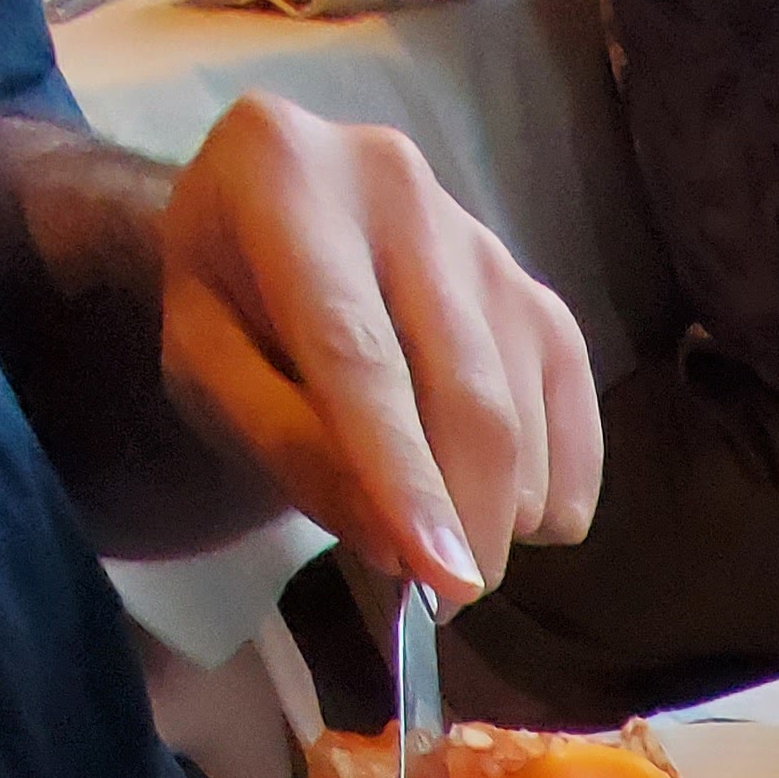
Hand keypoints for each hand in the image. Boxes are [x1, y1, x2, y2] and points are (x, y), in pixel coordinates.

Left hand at [157, 97, 601, 604]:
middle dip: (468, 523)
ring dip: (495, 514)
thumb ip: (286, 448)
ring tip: (432, 523)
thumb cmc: (230, 305)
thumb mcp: (205, 372)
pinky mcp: (541, 296)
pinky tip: (486, 495)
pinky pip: (573, 428)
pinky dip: (543, 496)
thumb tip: (396, 549)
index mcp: (286, 178)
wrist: (277, 231)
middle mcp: (400, 184)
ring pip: (524, 423)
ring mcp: (486, 242)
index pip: (359, 355)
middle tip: (440, 599)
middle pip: (468, 395)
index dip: (405, 476)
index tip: (443, 579)